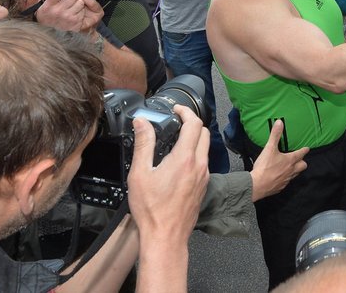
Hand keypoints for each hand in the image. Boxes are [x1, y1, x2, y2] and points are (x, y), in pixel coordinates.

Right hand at [33, 0, 103, 32]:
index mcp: (48, 6)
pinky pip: (82, 12)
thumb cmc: (45, 19)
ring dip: (78, 3)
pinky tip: (74, 15)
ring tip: (72, 8)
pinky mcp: (75, 24)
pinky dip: (80, 12)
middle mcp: (58, 12)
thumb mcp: (41, 8)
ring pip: (80, 3)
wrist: (48, 36)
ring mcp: (67, 18)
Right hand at [128, 105, 208, 244]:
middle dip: (192, 122)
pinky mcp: (203, 186)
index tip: (176, 109)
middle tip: (177, 121)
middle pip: (204, 133)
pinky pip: (204, 162)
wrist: (166, 237)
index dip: (186, 111)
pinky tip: (179, 161)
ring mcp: (204, 177)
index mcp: (185, 159)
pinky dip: (195, 154)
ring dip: (194, 138)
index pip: (194, 124)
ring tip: (176, 140)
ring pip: (206, 148)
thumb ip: (144, 144)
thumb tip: (142, 122)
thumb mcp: (140, 173)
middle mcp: (199, 165)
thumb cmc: (152, 209)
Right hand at [250, 120, 308, 200]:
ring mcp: (286, 180)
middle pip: (303, 166)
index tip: (307, 148)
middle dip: (302, 162)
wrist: (257, 185)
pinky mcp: (280, 187)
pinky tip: (280, 176)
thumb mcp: (269, 148)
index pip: (301, 154)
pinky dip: (285, 178)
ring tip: (291, 167)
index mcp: (290, 160)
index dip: (305, 150)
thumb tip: (279, 122)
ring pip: (296, 174)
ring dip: (295, 170)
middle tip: (300, 159)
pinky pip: (287, 182)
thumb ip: (275, 135)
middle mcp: (291, 170)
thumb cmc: (265, 166)